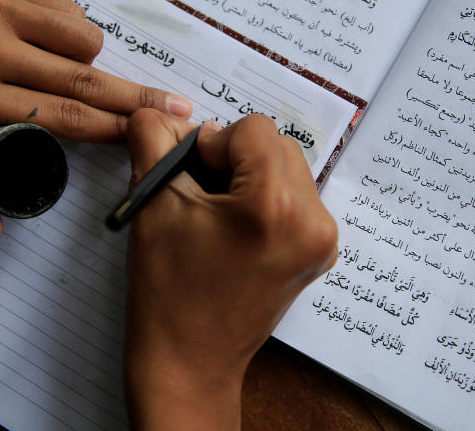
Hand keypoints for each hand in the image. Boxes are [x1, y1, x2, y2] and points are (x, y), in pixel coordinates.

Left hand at [0, 0, 192, 239]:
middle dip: (138, 98)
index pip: (61, 117)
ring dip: (90, 62)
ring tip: (74, 77)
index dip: (111, 129)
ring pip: (80, 38)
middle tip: (181, 106)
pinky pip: (62, 7)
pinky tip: (55, 44)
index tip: (148, 135)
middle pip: (85, 81)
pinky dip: (72, 30)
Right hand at [123, 110, 337, 430]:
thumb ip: (154, 139)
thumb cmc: (167, 290)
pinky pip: (298, 198)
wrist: (189, 362)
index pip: (253, 129)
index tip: (191, 174)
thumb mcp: (152, 203)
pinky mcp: (320, 253)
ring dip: (252, 174)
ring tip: (218, 211)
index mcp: (274, 205)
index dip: (213, 143)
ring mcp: (322, 240)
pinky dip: (268, 198)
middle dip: (235, 157)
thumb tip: (161, 112)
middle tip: (200, 189)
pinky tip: (237, 228)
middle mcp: (312, 220)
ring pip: (289, 168)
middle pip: (277, 145)